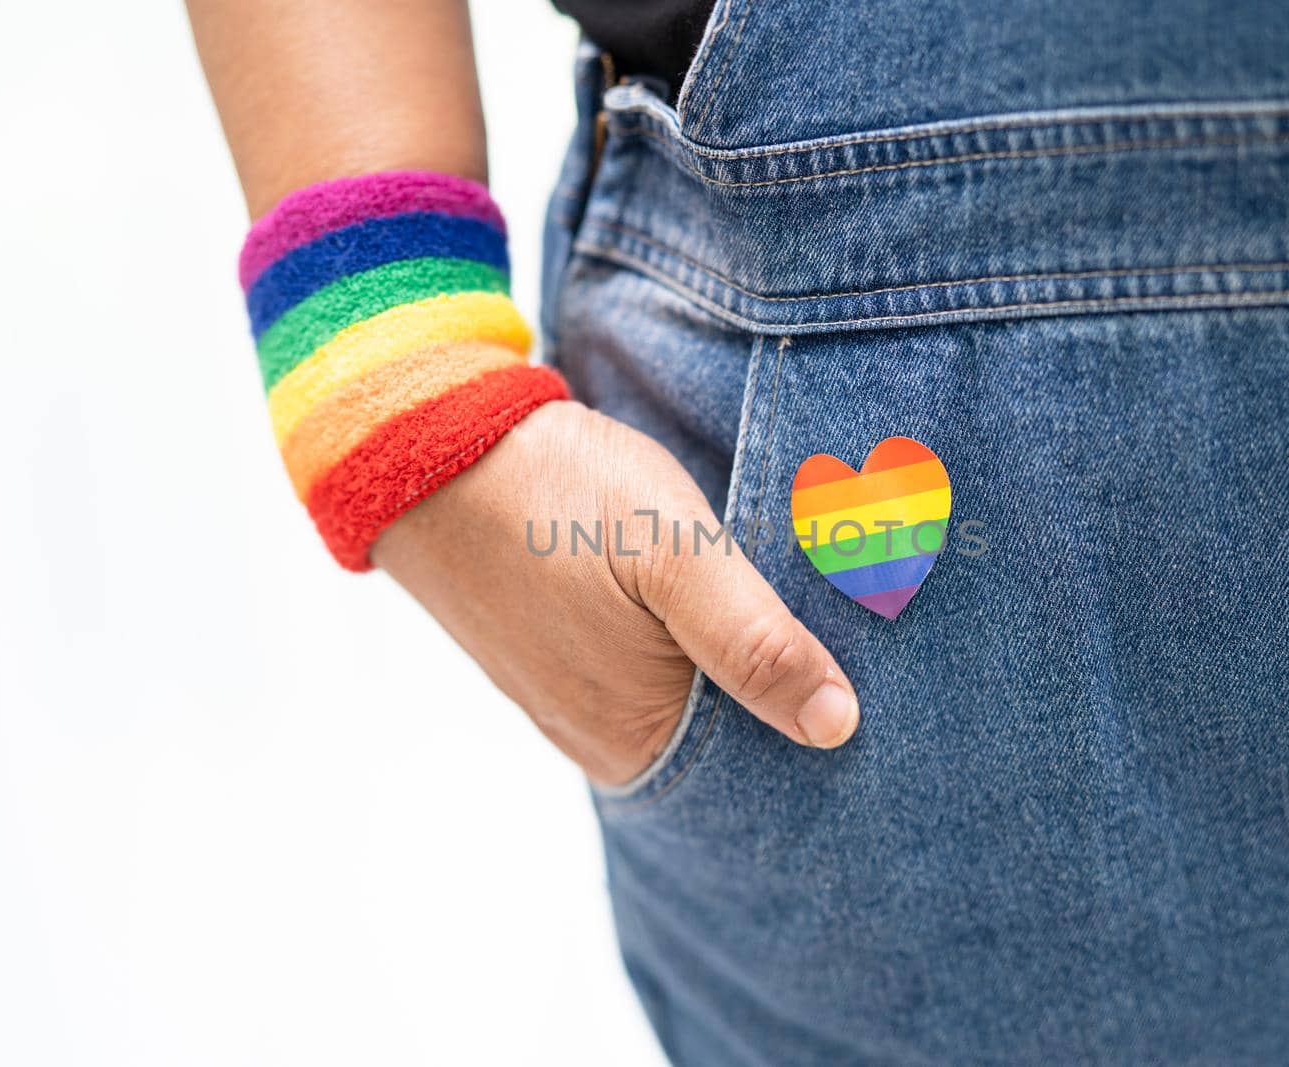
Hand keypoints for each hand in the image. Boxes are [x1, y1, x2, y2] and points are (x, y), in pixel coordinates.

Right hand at [372, 400, 859, 785]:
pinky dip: (684, 638)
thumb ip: (754, 642)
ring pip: (686, 694)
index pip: (762, 756)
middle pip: (724, 730)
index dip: (816, 707)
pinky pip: (644, 667)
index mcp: (634, 733)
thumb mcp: (675, 553)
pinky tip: (707, 593)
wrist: (424, 440)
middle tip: (835, 602)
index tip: (864, 653)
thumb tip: (838, 726)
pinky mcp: (551, 654)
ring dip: (730, 653)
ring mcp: (569, 697)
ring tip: (780, 592)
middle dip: (778, 678)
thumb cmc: (556, 490)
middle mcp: (599, 736)